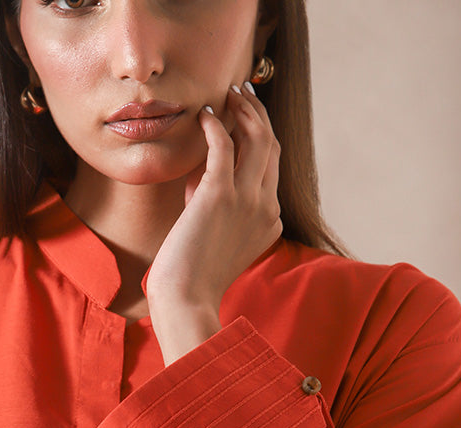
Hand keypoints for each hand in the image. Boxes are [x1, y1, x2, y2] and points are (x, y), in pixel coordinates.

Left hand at [146, 84, 282, 365]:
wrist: (187, 300)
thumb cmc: (193, 280)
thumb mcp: (214, 240)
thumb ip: (213, 210)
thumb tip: (197, 181)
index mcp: (270, 222)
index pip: (272, 169)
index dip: (262, 137)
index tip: (248, 117)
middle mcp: (266, 208)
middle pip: (271, 147)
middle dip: (259, 114)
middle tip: (243, 93)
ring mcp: (246, 200)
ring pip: (257, 139)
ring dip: (245, 110)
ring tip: (229, 94)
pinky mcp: (220, 195)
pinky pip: (224, 145)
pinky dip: (216, 125)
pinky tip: (205, 115)